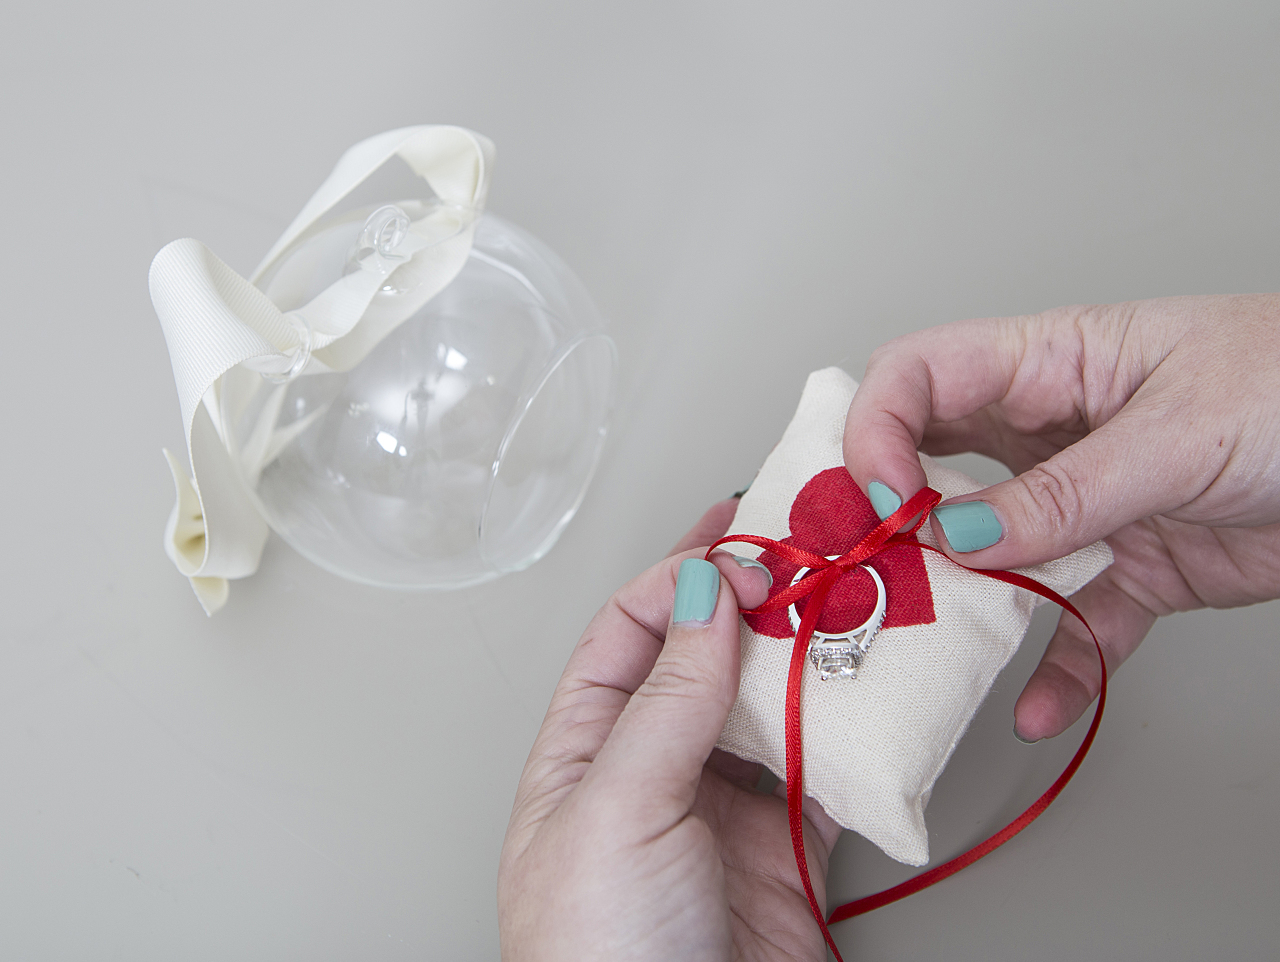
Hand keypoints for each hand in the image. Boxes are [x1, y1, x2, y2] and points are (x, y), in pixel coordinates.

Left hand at [498, 503, 841, 960]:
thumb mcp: (615, 814)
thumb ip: (665, 704)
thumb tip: (704, 595)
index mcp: (584, 755)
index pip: (630, 636)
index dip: (684, 581)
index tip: (743, 548)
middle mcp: (652, 774)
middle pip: (706, 660)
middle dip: (755, 602)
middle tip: (807, 552)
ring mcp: (722, 812)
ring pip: (770, 705)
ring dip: (809, 656)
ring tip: (847, 602)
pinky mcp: (787, 852)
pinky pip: (826, 769)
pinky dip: (855, 729)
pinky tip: (873, 692)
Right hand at [842, 294, 1279, 740]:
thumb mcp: (1178, 431)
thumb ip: (1062, 492)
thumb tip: (956, 536)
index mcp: (1052, 362)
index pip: (919, 375)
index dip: (878, 428)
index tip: (884, 500)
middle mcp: (1051, 431)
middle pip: (931, 465)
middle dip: (891, 518)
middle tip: (875, 570)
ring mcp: (1086, 503)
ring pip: (991, 556)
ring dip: (962, 604)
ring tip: (942, 644)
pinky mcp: (1131, 568)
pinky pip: (1075, 622)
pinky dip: (1057, 669)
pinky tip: (1041, 707)